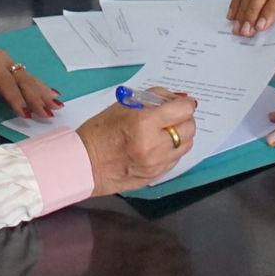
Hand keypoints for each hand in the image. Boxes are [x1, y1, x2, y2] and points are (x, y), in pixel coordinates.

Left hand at [0, 42, 61, 119]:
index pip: (5, 82)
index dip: (16, 98)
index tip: (26, 114)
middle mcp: (3, 60)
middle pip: (23, 79)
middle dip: (36, 97)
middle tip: (48, 113)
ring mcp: (9, 62)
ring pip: (29, 78)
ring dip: (43, 93)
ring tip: (57, 106)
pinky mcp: (11, 68)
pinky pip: (28, 78)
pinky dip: (41, 88)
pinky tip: (54, 95)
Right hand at [77, 91, 197, 195]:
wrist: (85, 164)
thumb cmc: (100, 131)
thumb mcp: (124, 105)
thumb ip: (153, 99)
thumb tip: (177, 100)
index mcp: (144, 123)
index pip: (183, 110)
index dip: (185, 104)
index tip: (183, 103)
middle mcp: (154, 145)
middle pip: (189, 128)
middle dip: (184, 119)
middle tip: (173, 117)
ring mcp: (156, 164)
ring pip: (186, 145)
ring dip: (180, 135)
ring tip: (165, 132)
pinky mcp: (156, 176)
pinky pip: (176, 159)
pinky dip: (172, 150)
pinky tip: (158, 146)